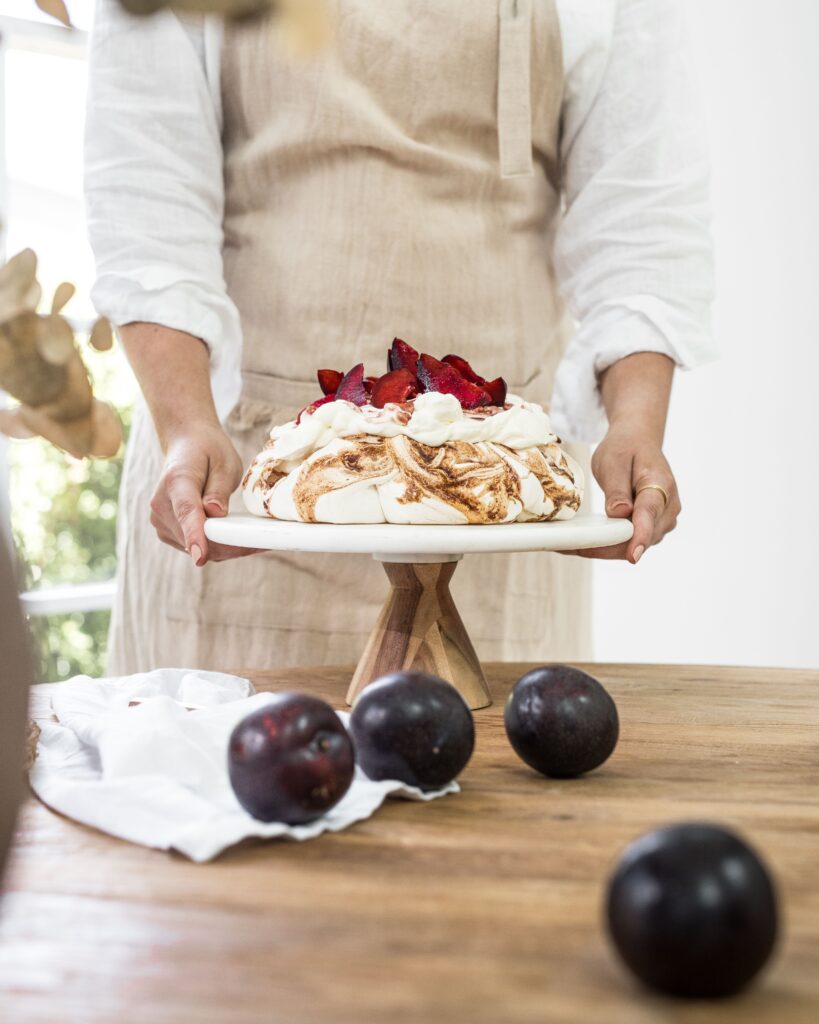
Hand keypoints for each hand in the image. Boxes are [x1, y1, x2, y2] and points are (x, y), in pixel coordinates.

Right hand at [149, 423, 259, 565]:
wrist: (186, 445)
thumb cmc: (207, 451)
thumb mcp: (224, 463)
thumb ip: (219, 489)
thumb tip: (216, 514)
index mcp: (176, 481)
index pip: (186, 512)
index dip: (194, 535)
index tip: (200, 555)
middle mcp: (161, 504)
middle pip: (195, 536)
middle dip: (229, 545)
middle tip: (264, 543)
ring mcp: (161, 521)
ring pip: (197, 548)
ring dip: (225, 548)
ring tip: (254, 540)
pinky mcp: (167, 532)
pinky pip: (195, 547)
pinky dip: (216, 546)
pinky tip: (235, 538)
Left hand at [571, 425, 680, 562]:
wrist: (638, 441)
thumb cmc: (625, 448)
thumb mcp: (614, 461)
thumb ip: (617, 489)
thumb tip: (619, 513)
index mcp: (661, 485)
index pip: (650, 514)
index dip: (641, 536)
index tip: (633, 556)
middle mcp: (668, 507)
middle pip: (640, 537)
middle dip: (607, 547)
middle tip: (569, 547)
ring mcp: (662, 520)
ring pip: (634, 544)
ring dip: (604, 548)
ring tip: (570, 545)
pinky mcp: (652, 527)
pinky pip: (630, 541)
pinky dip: (608, 544)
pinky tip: (584, 542)